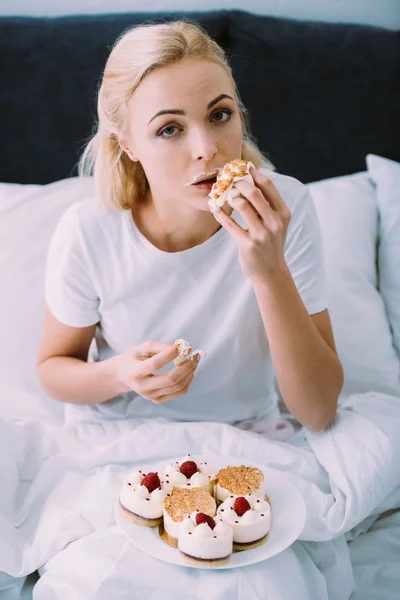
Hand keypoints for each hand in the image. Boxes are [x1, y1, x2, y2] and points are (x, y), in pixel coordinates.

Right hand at [111, 340, 200, 403]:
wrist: (122, 375)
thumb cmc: (133, 358)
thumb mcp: (141, 347)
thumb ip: (160, 346)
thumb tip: (180, 348)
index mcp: (135, 372)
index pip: (156, 364)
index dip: (170, 354)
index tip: (182, 346)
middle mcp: (142, 387)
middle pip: (170, 379)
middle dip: (186, 366)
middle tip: (194, 355)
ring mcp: (150, 396)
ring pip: (178, 387)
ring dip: (190, 372)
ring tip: (193, 361)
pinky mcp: (157, 400)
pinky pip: (179, 392)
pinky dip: (188, 380)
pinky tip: (189, 371)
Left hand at [213, 168, 291, 282]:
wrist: (270, 272)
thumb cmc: (271, 243)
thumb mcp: (277, 223)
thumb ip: (268, 205)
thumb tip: (251, 180)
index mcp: (283, 213)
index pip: (268, 185)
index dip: (253, 173)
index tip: (242, 167)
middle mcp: (274, 222)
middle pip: (254, 192)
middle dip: (238, 182)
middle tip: (228, 179)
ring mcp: (262, 234)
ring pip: (241, 205)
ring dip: (228, 196)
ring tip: (222, 194)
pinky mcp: (248, 244)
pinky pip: (230, 224)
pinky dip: (220, 213)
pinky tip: (214, 207)